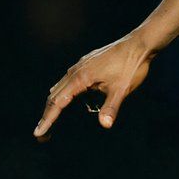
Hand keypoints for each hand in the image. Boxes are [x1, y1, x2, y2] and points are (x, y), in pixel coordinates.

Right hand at [33, 33, 154, 139]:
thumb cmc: (131, 66)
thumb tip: (105, 125)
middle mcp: (75, 71)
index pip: (58, 103)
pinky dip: (67, 93)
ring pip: (61, 87)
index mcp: (80, 78)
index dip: (47, 119)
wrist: (139, 44)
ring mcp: (80, 65)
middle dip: (48, 115)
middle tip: (43, 135)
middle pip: (54, 96)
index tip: (38, 133)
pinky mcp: (87, 63)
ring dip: (56, 104)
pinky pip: (70, 80)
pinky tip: (75, 99)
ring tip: (52, 120)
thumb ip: (111, 108)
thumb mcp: (122, 90)